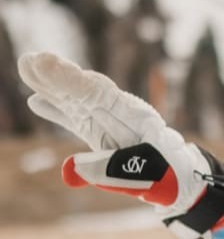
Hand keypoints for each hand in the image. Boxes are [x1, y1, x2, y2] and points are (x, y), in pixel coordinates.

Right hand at [17, 52, 223, 238]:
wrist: (181, 179)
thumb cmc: (167, 176)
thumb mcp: (145, 176)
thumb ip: (111, 170)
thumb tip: (72, 168)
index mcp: (135, 117)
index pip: (99, 93)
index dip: (73, 81)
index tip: (50, 64)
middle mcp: (120, 113)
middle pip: (84, 90)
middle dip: (57, 76)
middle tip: (30, 59)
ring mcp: (110, 121)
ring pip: (75, 99)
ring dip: (51, 86)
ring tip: (26, 67)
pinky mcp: (102, 132)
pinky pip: (75, 117)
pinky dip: (56, 108)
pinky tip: (35, 100)